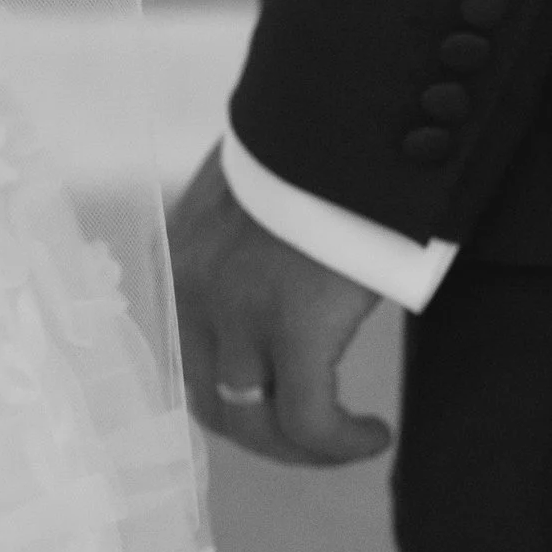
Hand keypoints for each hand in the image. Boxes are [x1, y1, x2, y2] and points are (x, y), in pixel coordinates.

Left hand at [168, 150, 394, 473]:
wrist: (353, 102)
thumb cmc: (323, 142)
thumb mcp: (262, 190)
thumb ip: (249, 239)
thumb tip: (276, 276)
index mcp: (180, 254)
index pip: (184, 359)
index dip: (230, 401)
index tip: (278, 411)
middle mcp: (192, 287)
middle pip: (211, 402)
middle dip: (267, 434)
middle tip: (321, 438)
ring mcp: (237, 307)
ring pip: (255, 421)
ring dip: (304, 449)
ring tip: (351, 438)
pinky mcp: (294, 321)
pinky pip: (308, 418)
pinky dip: (339, 441)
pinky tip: (372, 433)